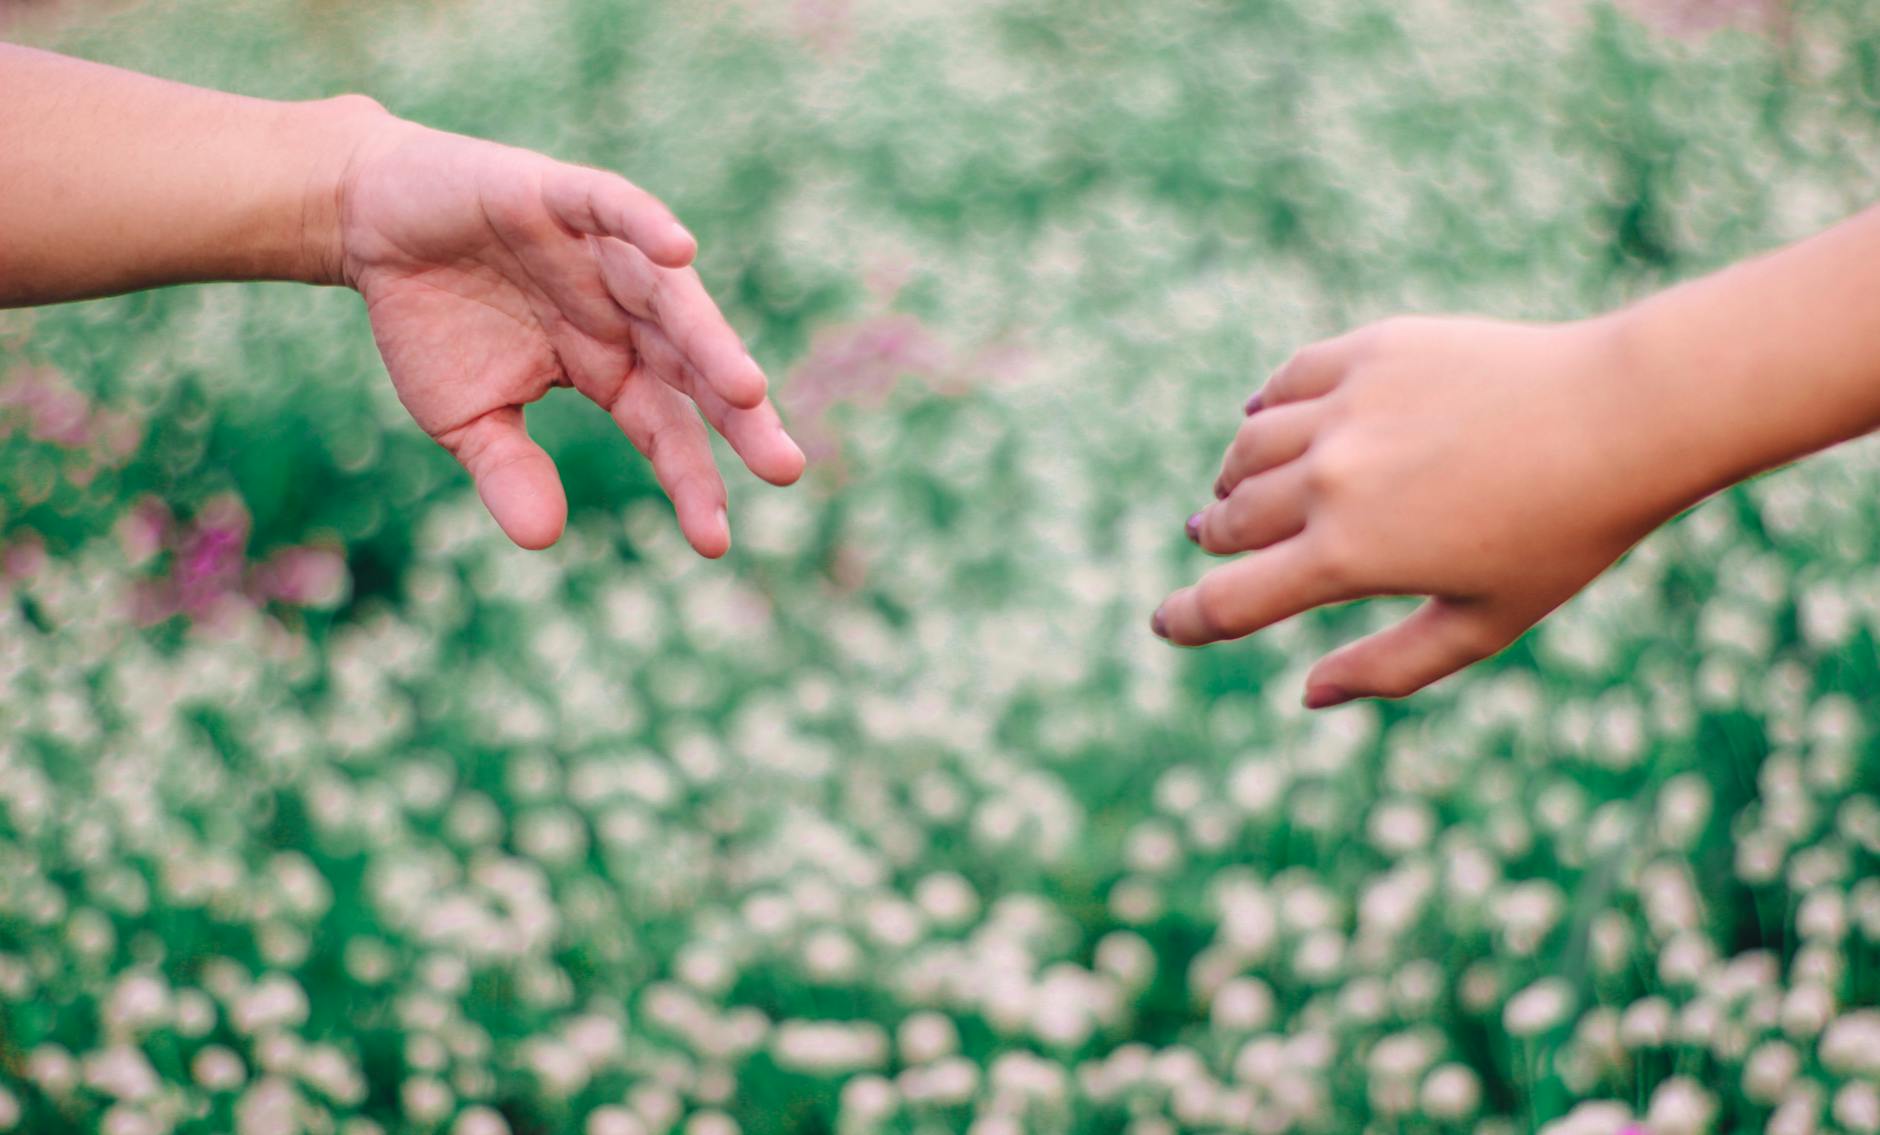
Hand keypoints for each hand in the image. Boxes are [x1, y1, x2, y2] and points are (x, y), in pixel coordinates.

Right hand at [334, 116, 803, 553]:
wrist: (372, 222)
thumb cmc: (431, 319)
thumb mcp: (464, 416)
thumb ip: (508, 469)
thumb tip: (544, 540)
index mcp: (609, 366)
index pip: (666, 428)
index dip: (692, 479)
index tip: (715, 543)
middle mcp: (620, 312)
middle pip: (692, 366)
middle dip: (739, 415)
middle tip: (784, 467)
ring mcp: (597, 253)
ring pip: (667, 295)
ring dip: (708, 338)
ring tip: (749, 389)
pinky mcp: (558, 195)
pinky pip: (612, 206)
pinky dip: (645, 224)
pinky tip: (681, 252)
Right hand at [1153, 316, 1688, 707]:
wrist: (1623, 415)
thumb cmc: (1564, 534)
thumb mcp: (1482, 624)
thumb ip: (1386, 669)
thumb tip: (1307, 696)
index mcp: (1349, 556)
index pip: (1227, 601)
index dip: (1184, 620)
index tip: (1164, 624)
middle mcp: (1330, 479)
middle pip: (1230, 521)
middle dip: (1218, 543)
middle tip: (1217, 546)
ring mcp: (1346, 408)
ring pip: (1247, 448)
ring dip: (1234, 480)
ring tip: (1243, 490)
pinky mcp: (1370, 352)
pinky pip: (1285, 384)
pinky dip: (1266, 412)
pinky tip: (1269, 423)